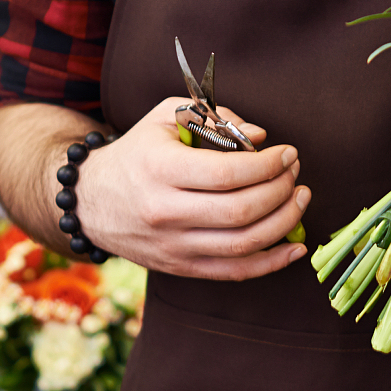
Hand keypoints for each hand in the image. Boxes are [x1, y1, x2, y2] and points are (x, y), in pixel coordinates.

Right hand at [76, 97, 310, 278]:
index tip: (288, 153)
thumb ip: (215, 118)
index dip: (268, 164)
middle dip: (281, 190)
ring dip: (284, 222)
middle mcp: (165, 212)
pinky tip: (295, 248)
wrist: (90, 201)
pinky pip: (234, 272)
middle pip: (241, 211)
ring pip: (243, 244)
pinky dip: (271, 263)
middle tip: (295, 173)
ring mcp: (173, 246)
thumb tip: (259, 136)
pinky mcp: (180, 268)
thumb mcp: (166, 118)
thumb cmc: (138, 153)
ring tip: (300, 199)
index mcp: (160, 170)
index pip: (228, 173)